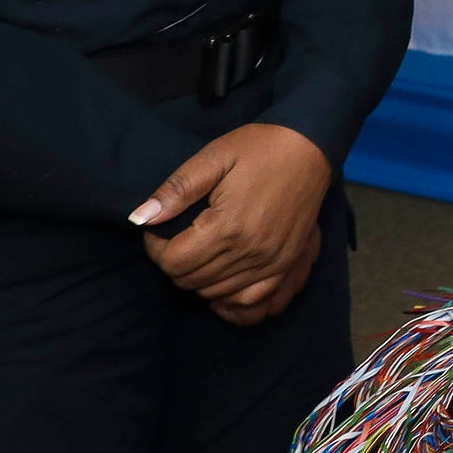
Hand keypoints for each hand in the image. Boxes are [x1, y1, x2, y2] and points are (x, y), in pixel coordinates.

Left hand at [132, 123, 331, 325]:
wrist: (311, 147)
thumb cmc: (260, 148)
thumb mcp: (214, 157)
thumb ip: (176, 189)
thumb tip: (140, 218)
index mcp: (229, 226)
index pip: (173, 262)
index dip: (155, 248)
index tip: (158, 230)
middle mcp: (251, 252)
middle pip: (192, 281)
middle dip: (175, 263)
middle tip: (179, 238)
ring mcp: (273, 263)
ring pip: (216, 294)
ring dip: (199, 279)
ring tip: (201, 252)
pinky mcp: (288, 266)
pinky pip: (253, 304)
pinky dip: (232, 301)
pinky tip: (223, 283)